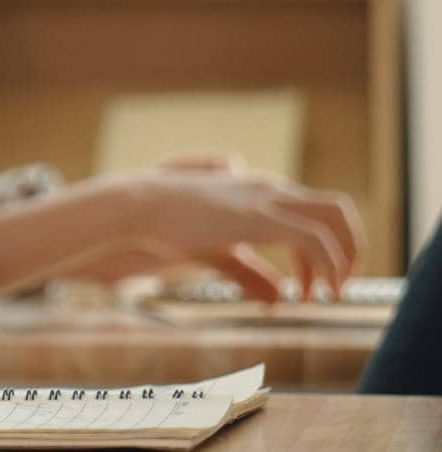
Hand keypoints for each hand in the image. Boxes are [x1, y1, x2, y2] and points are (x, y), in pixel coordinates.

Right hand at [86, 169, 364, 300]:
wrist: (138, 206)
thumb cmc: (166, 226)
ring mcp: (266, 199)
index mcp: (258, 192)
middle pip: (337, 209)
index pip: (314, 212)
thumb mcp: (217, 251)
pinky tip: (312, 292)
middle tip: (338, 287)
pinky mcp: (260, 217)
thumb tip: (278, 300)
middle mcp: (269, 189)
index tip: (313, 285)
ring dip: (343, 259)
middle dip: (350, 249)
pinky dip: (326, 266)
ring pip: (335, 218)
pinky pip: (314, 239)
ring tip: (329, 294)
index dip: (326, 251)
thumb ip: (250, 273)